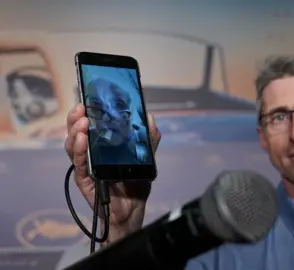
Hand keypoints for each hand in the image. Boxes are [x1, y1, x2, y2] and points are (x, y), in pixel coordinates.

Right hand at [64, 104, 160, 242]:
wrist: (134, 209)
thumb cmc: (136, 182)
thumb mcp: (146, 156)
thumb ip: (148, 137)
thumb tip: (149, 116)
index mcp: (103, 145)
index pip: (91, 125)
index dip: (87, 111)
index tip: (89, 98)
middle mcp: (91, 153)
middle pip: (76, 132)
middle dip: (76, 118)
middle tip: (81, 106)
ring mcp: (86, 166)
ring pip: (73, 146)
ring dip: (75, 131)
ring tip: (83, 121)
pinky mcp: (85, 179)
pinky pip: (79, 164)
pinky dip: (78, 150)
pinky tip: (82, 139)